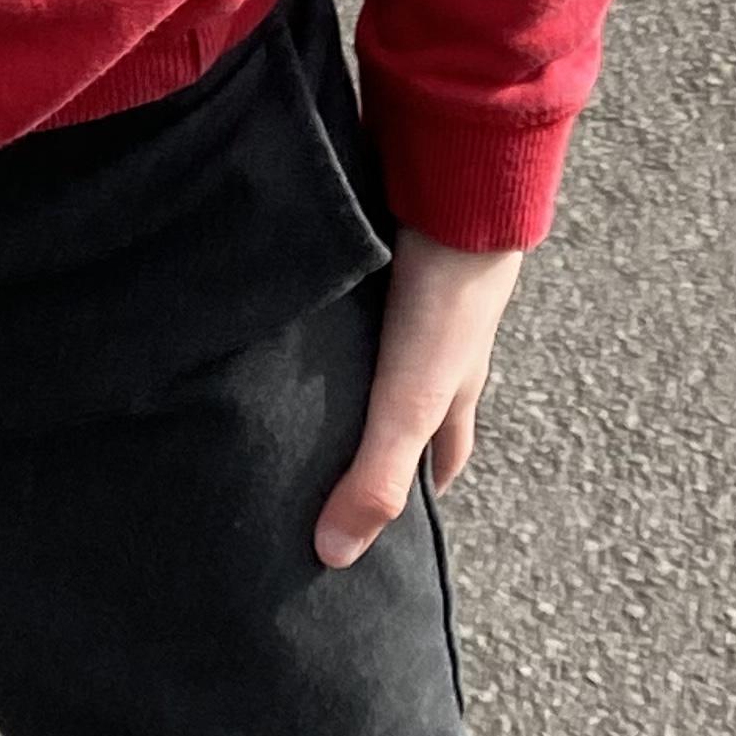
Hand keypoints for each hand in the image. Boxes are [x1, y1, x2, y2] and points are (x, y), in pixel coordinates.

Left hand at [313, 229, 525, 568]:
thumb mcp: (409, 400)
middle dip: (368, 426)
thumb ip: (375, 476)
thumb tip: (333, 558)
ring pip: (376, 340)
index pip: (440, 456)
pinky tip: (286, 301)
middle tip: (314, 452)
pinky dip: (326, 298)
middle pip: (404, 398)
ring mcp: (410, 289)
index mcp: (453, 387)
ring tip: (279, 380)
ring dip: (343, 359)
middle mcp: (434, 342)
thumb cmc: (446, 298)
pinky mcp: (381, 239)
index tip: (384, 527)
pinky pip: (352, 280)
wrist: (456, 178)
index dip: (416, 492)